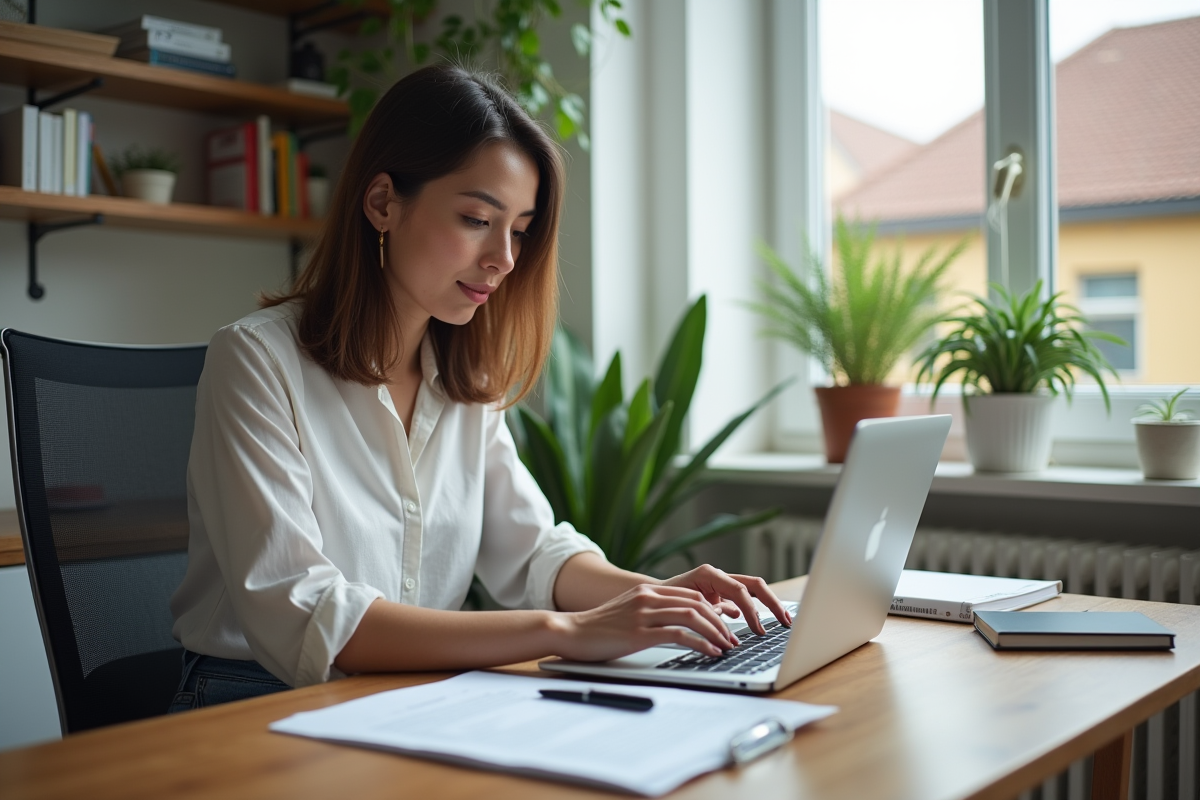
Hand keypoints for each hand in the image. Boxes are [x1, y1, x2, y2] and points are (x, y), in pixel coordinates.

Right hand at [552, 584, 739, 661]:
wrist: (570, 632)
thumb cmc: (598, 629)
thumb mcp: (629, 613)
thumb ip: (651, 612)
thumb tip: (679, 626)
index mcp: (648, 590)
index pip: (692, 596)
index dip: (715, 612)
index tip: (725, 628)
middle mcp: (648, 597)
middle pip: (697, 603)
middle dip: (721, 623)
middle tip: (733, 640)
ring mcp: (644, 613)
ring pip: (693, 616)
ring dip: (716, 633)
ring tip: (726, 647)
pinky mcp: (639, 632)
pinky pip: (680, 635)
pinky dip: (701, 644)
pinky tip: (710, 653)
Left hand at [660, 564, 791, 635]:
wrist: (652, 597)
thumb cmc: (664, 601)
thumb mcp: (686, 609)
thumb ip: (708, 617)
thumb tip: (728, 635)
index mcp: (709, 575)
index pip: (740, 591)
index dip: (753, 611)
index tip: (759, 630)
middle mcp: (718, 577)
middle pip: (754, 585)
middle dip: (773, 603)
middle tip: (786, 622)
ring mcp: (720, 585)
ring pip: (751, 591)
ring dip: (768, 605)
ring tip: (782, 621)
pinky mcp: (720, 595)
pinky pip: (742, 600)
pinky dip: (752, 610)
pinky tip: (760, 624)